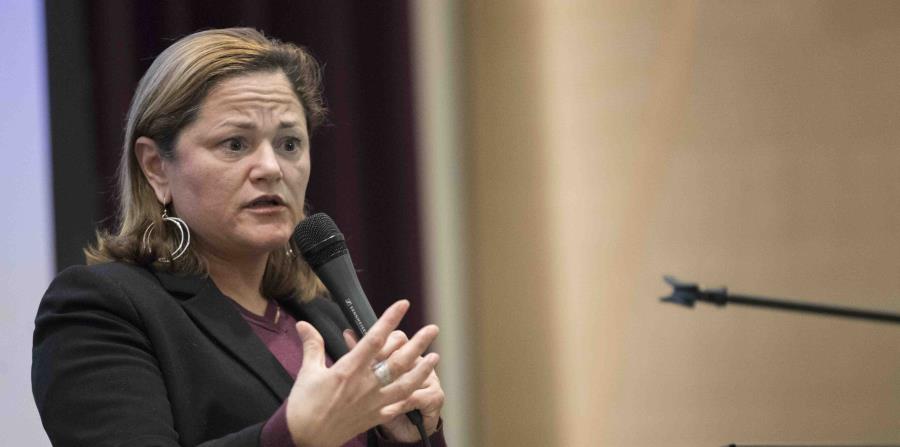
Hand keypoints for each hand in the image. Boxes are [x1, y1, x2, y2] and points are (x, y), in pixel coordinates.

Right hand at [285, 300, 439, 446]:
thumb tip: (304, 325)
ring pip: (406, 383)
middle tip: (432, 330)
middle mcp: (365, 384)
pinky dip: (413, 397)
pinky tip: (423, 389)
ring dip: (423, 370)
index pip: (374, 339)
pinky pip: (399, 406)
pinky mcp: (375, 417)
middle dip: (418, 343)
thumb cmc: (304, 406)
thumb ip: (312, 345)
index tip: (403, 305)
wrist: (304, 439)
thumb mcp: (307, 372)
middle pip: (399, 360)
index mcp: (349, 369)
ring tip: (435, 357)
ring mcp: (373, 402)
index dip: (390, 320)